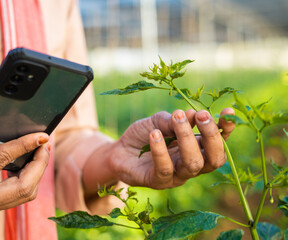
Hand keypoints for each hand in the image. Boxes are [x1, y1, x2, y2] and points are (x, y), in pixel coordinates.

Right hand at [0, 102, 49, 215]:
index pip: (2, 161)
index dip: (24, 145)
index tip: (41, 135)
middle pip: (24, 187)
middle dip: (40, 165)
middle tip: (44, 145)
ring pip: (25, 195)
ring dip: (38, 173)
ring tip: (40, 152)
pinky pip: (19, 197)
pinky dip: (30, 180)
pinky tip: (30, 164)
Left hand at [108, 108, 234, 188]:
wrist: (120, 150)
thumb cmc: (145, 134)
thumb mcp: (160, 120)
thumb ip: (175, 119)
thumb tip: (192, 115)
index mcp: (198, 148)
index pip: (219, 142)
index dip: (226, 129)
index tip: (228, 112)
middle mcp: (192, 164)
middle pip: (214, 158)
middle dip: (211, 135)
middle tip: (201, 115)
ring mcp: (177, 175)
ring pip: (193, 164)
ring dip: (187, 138)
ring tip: (176, 117)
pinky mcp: (158, 181)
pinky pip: (164, 168)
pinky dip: (160, 149)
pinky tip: (154, 133)